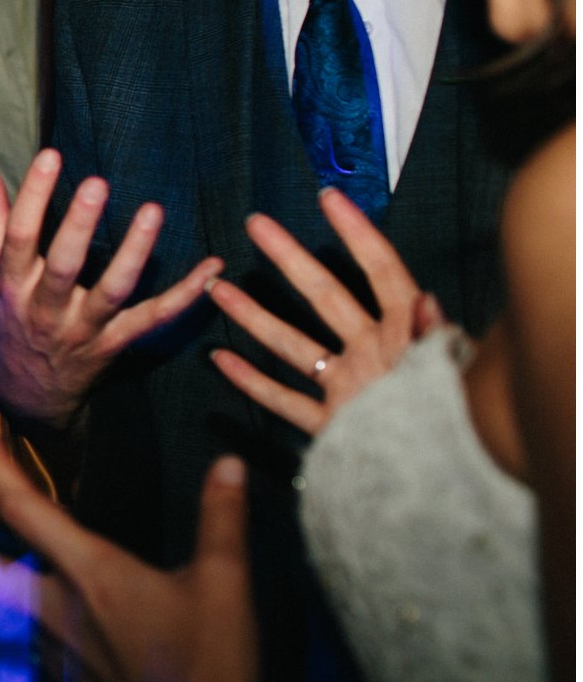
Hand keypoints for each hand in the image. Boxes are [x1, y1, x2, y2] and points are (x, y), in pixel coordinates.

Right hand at [0, 152, 221, 427]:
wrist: (26, 395)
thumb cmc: (9, 322)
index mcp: (13, 286)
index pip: (19, 237)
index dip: (33, 196)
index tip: (50, 156)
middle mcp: (46, 309)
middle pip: (64, 265)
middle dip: (79, 225)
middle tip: (96, 183)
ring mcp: (83, 329)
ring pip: (113, 291)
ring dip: (135, 253)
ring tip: (152, 212)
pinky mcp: (114, 344)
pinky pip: (154, 318)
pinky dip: (185, 295)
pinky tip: (212, 268)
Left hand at [0, 422, 258, 681]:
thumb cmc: (212, 665)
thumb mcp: (225, 584)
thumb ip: (221, 519)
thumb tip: (227, 463)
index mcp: (90, 575)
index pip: (24, 509)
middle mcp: (58, 612)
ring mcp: (57, 655)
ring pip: (10, 608)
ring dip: (2, 577)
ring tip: (10, 555)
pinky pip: (36, 643)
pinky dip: (33, 618)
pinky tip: (60, 616)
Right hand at [207, 187, 442, 435]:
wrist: (454, 482)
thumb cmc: (462, 425)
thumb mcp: (453, 376)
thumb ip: (433, 340)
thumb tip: (424, 300)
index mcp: (404, 335)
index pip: (380, 272)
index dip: (356, 234)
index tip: (328, 199)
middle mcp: (372, 353)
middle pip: (325, 296)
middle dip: (289, 258)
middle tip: (259, 225)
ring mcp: (349, 386)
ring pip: (293, 346)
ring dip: (255, 317)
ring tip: (219, 290)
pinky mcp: (335, 424)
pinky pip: (286, 401)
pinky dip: (254, 383)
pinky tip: (223, 361)